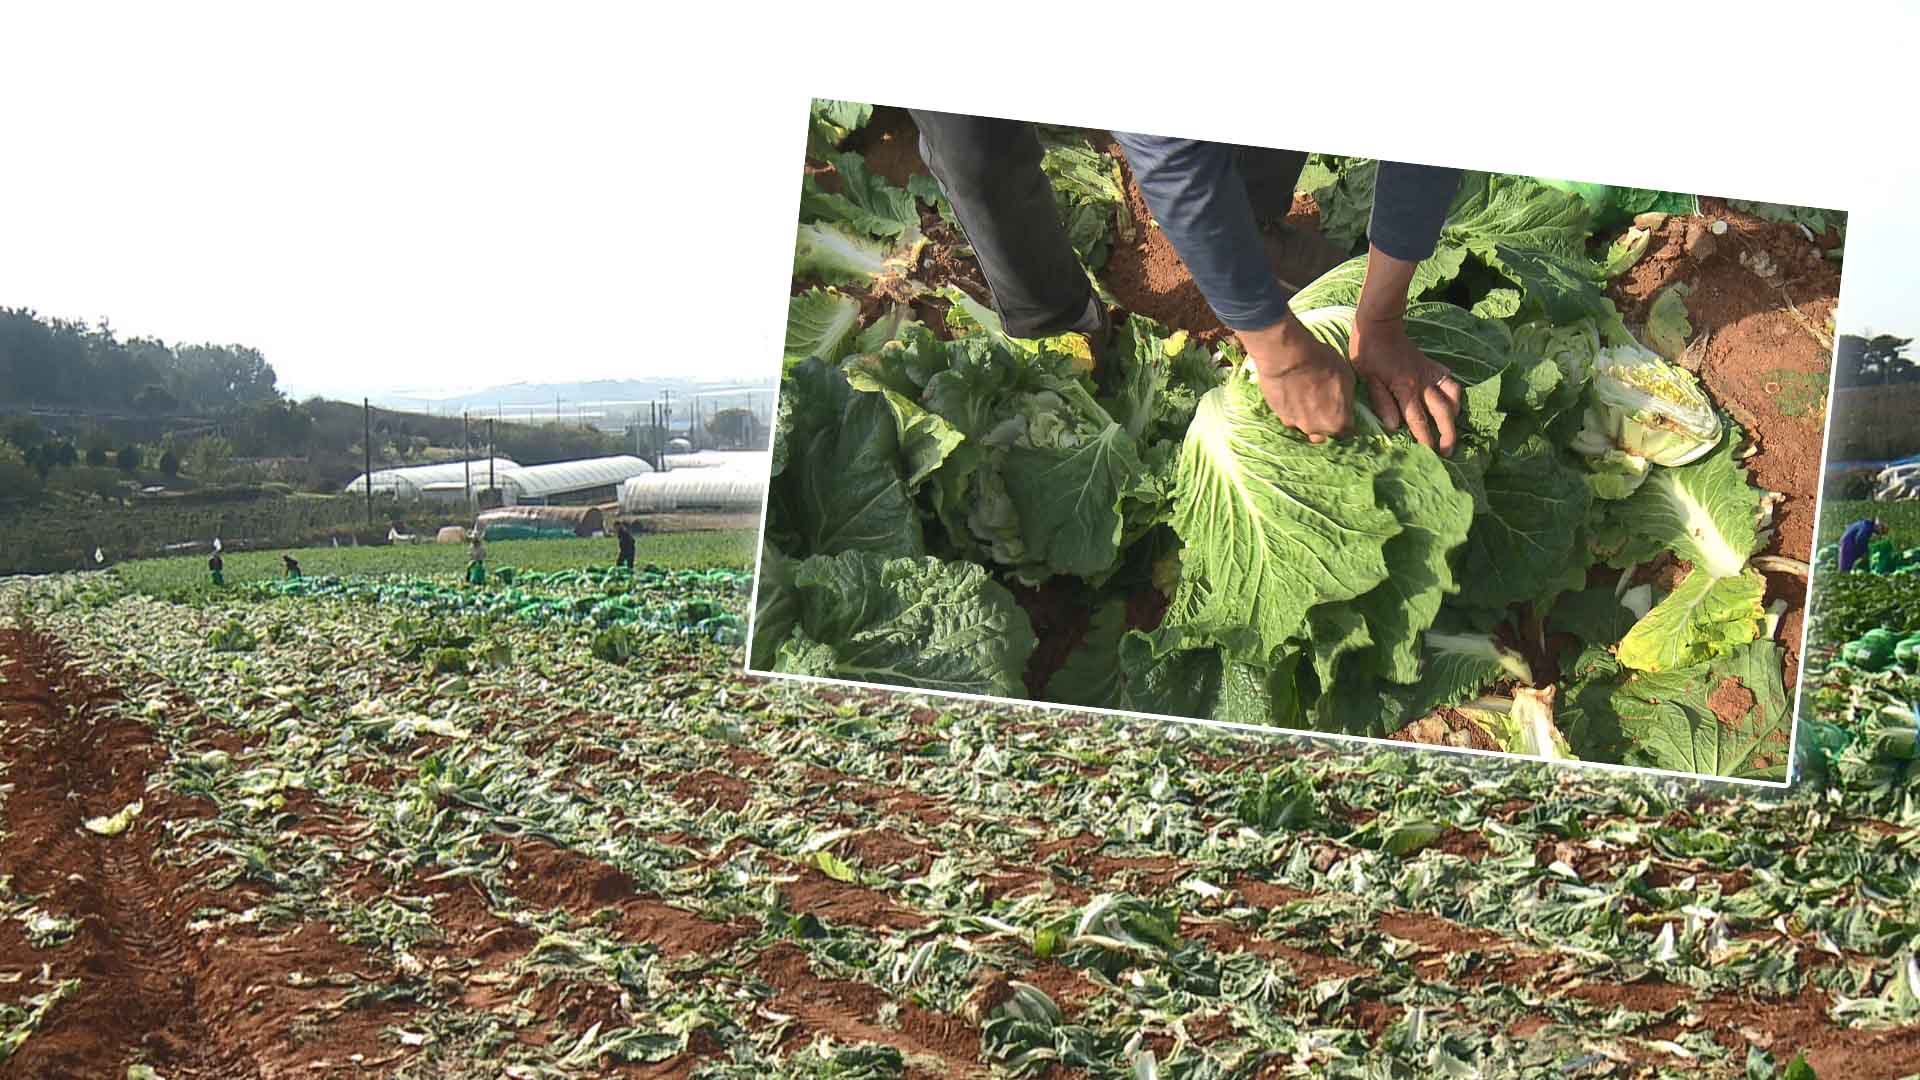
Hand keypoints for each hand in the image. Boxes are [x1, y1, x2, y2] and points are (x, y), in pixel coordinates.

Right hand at [1239, 315, 1354, 443]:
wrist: (1286, 356)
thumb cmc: (1321, 363)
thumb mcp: (1347, 375)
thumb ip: (1346, 396)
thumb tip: (1344, 401)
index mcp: (1338, 422)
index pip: (1346, 431)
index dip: (1344, 419)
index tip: (1341, 409)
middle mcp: (1316, 430)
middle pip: (1323, 432)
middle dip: (1324, 421)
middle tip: (1322, 402)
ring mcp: (1295, 424)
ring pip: (1304, 425)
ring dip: (1307, 415)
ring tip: (1305, 395)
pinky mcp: (1279, 415)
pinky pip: (1289, 415)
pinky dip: (1292, 408)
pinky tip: (1291, 392)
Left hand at [1349, 314, 1462, 456]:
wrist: (1380, 326)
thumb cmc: (1367, 354)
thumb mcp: (1367, 379)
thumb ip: (1382, 402)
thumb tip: (1395, 426)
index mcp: (1404, 389)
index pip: (1418, 420)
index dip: (1426, 439)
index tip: (1431, 454)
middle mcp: (1421, 383)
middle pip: (1442, 412)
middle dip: (1447, 433)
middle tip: (1448, 450)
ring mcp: (1430, 373)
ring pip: (1452, 396)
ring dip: (1455, 414)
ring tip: (1453, 427)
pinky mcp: (1432, 365)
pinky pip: (1450, 380)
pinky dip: (1454, 392)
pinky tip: (1452, 401)